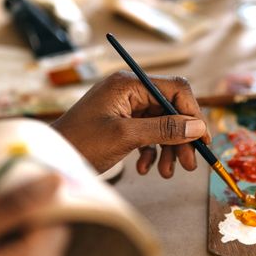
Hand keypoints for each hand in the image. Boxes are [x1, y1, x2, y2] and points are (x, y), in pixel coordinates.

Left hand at [53, 71, 210, 176]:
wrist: (53, 159)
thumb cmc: (81, 143)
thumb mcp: (126, 136)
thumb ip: (164, 129)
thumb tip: (197, 127)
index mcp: (129, 83)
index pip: (175, 89)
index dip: (192, 113)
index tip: (202, 139)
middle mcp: (129, 90)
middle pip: (171, 109)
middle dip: (181, 137)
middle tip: (189, 164)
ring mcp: (125, 107)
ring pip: (162, 124)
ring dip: (169, 149)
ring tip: (166, 172)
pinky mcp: (122, 123)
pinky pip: (148, 134)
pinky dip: (152, 151)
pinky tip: (145, 167)